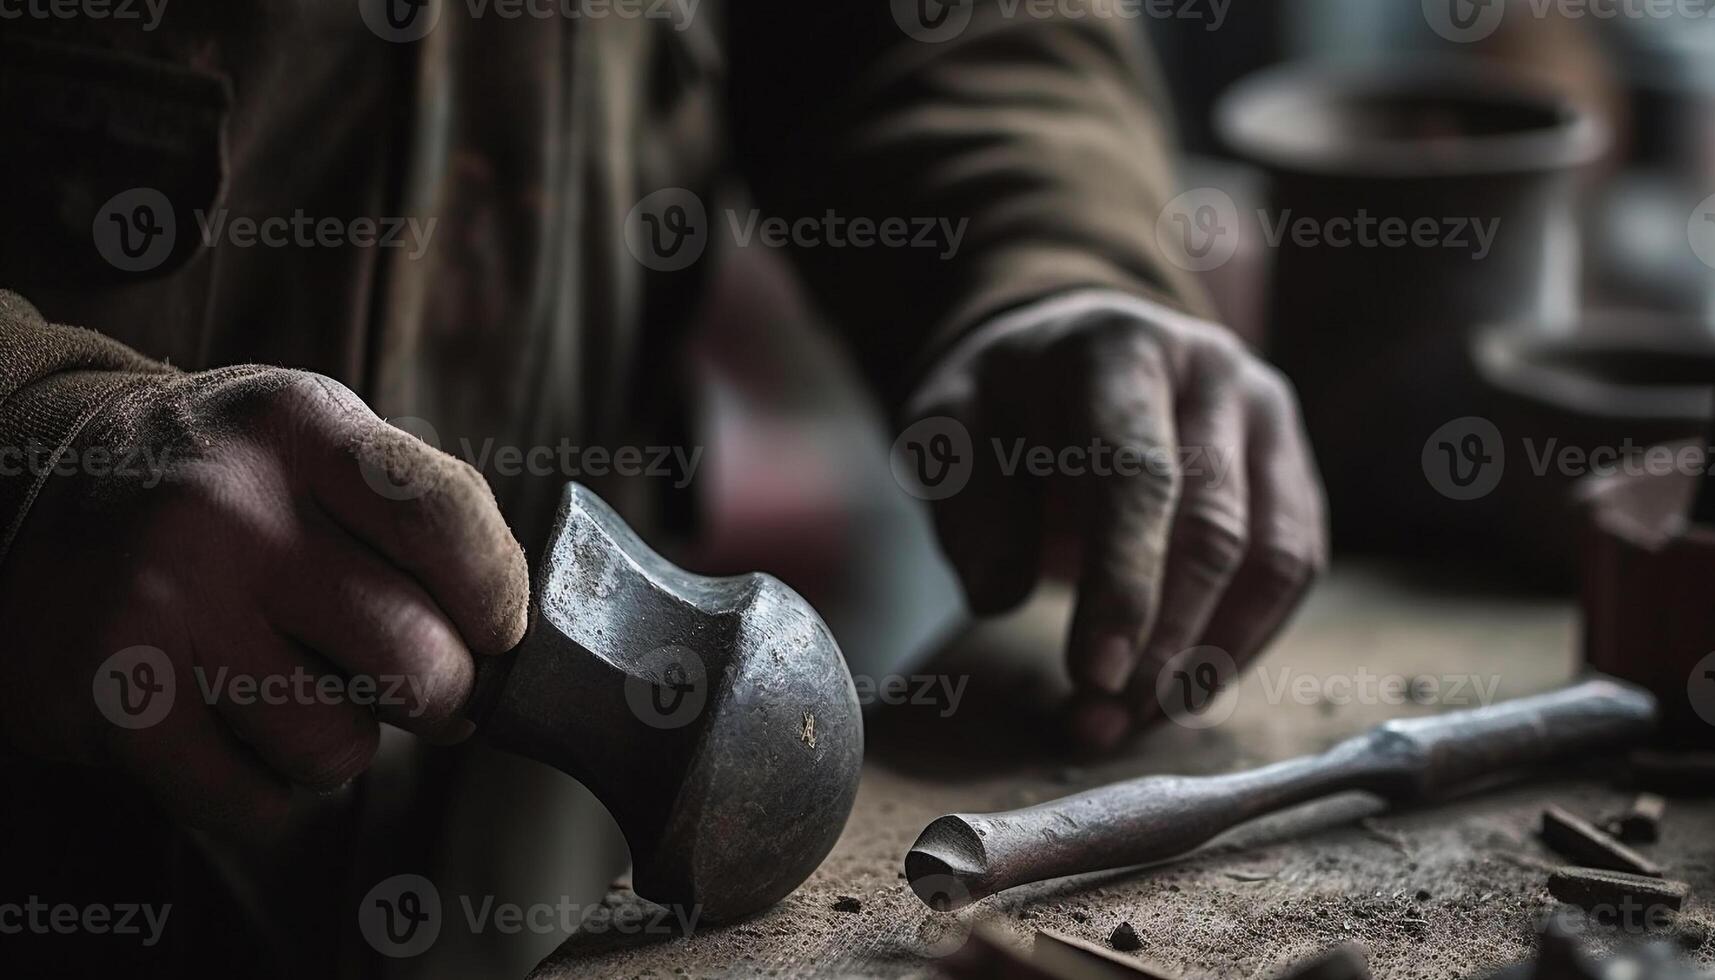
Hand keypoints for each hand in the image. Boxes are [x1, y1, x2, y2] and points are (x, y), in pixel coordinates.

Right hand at [0, 369, 528, 837]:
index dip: (496, 600)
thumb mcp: (318, 446)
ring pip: (336, 744)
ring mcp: (165, 600)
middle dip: (434, 695)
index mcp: (303, 430)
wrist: (34, 482)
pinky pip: (253, 800)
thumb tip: (506, 647)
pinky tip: (232, 729)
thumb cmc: (225, 486)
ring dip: (336, 740)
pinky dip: (263, 789)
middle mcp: (231, 507)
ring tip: (290, 685)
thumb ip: (422, 516)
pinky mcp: (113, 693)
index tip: (495, 633)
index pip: (450, 522)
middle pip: (413, 656)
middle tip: (405, 682)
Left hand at [902, 291, 1325, 749]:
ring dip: (1209, 657)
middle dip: (1163, 641)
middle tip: (1101, 718)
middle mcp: (1213, 372)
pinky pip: (1294, 570)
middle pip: (1216, 526)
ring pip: (1274, 558)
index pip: (1136, 476)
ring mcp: (1268, 416)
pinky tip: (1182, 690)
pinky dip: (1242, 642)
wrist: (1072, 346)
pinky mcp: (1293, 466)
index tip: (1093, 674)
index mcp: (1121, 350)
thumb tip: (1002, 600)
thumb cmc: (1007, 398)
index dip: (1122, 583)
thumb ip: (969, 504)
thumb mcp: (950, 428)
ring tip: (1133, 719)